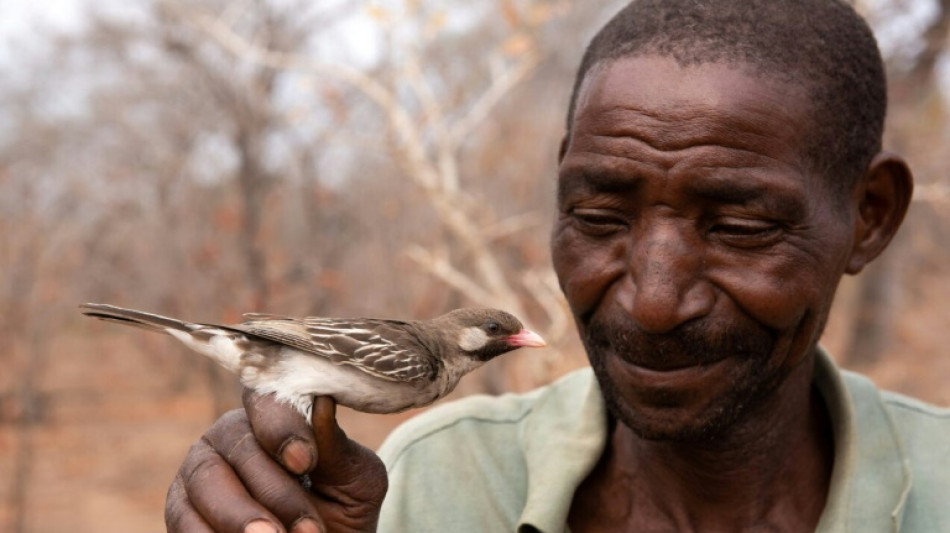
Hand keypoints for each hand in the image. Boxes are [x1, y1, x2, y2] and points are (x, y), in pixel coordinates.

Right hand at [165, 391, 387, 532]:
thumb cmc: (342, 510)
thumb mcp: (356, 482)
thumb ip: (337, 449)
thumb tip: (322, 403)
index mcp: (274, 417)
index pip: (266, 399)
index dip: (281, 426)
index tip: (304, 462)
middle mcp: (230, 436)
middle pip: (236, 444)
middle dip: (273, 488)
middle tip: (307, 528)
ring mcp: (199, 472)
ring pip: (204, 480)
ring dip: (239, 514)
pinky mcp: (180, 511)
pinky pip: (181, 518)